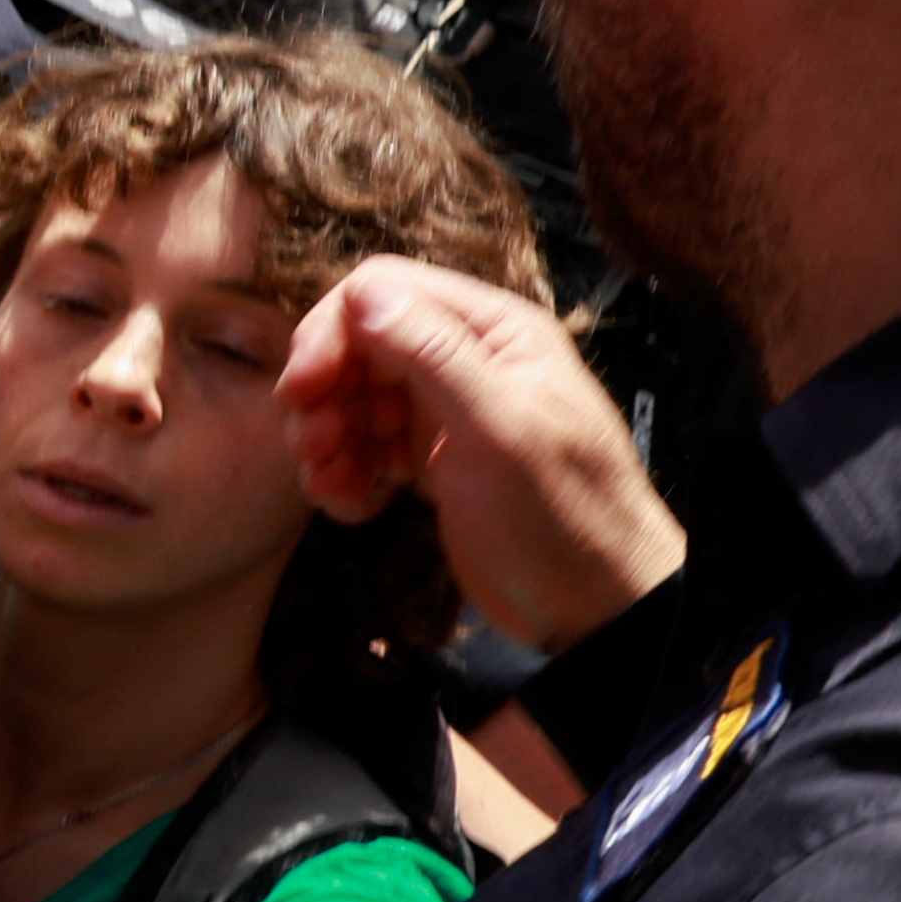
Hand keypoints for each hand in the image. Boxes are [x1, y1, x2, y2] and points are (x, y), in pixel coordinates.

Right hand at [277, 258, 683, 653]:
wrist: (596, 609)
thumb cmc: (568, 518)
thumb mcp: (500, 432)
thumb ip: (436, 356)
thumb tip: (365, 295)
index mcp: (497, 334)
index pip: (385, 292)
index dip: (331, 335)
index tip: (303, 391)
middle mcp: (469, 362)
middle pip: (359, 346)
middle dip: (323, 393)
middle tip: (311, 447)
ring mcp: (449, 413)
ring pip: (354, 398)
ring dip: (327, 439)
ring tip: (329, 485)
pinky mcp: (434, 462)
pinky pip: (366, 448)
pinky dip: (345, 475)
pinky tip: (352, 506)